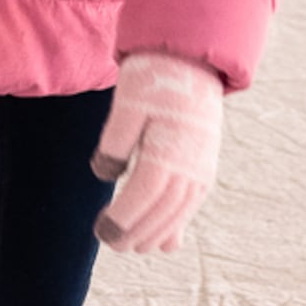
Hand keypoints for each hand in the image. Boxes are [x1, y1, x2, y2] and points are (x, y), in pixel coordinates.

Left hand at [90, 51, 224, 252]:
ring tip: (133, 245)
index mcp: (169, 149)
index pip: (143, 196)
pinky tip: (166, 241)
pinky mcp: (205, 166)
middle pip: (162, 212)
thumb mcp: (126, 104)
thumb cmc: (153, 79)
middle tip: (111, 243)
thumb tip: (106, 176)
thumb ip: (114, 142)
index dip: (122, 219)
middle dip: (136, 234)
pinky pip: (192, 204)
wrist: (192, 59)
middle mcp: (190, 165)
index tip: (101, 232)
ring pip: (179, 213)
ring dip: (156, 234)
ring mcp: (201, 168)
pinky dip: (178, 224)